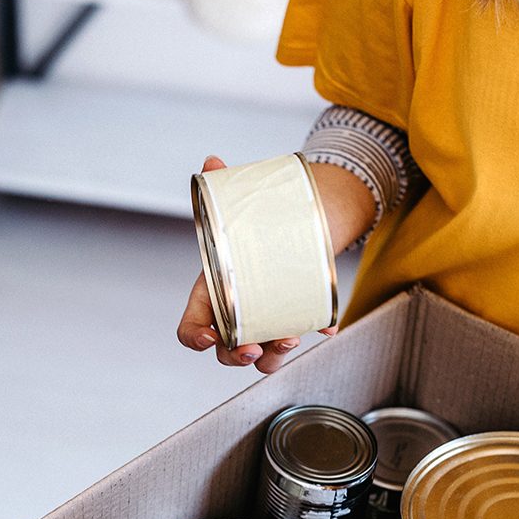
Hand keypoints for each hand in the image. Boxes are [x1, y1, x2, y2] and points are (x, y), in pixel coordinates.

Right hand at [177, 155, 338, 374]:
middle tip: (254, 348)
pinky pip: (300, 338)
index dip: (195, 338)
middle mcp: (237, 315)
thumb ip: (223, 187)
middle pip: (226, 351)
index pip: (192, 328)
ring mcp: (265, 322)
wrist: (295, 223)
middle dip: (238, 355)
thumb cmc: (256, 224)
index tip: (209, 338)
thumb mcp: (239, 207)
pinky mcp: (292, 320)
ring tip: (290, 337)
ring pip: (262, 357)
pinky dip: (313, 333)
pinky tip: (326, 325)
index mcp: (213, 293)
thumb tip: (212, 162)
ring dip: (273, 356)